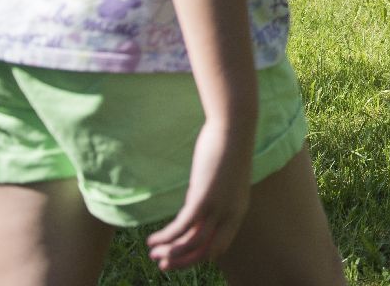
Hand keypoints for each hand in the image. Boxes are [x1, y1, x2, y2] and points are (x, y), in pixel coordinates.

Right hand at [145, 117, 252, 270]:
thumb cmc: (227, 148)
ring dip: (170, 253)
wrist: (233, 127)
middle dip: (183, 261)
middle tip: (162, 263)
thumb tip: (191, 207)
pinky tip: (151, 240)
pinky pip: (181, 228)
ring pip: (192, 244)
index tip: (180, 257)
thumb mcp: (219, 180)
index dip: (198, 257)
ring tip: (153, 253)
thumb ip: (207, 197)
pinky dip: (165, 238)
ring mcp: (218, 207)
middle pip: (206, 252)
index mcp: (238, 211)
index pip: (220, 247)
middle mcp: (231, 214)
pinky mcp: (203, 198)